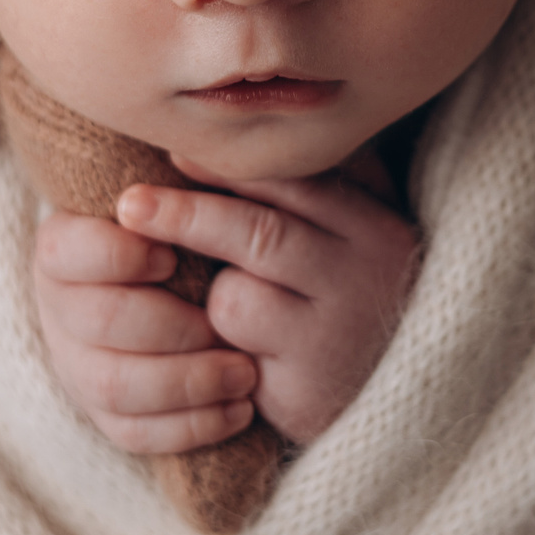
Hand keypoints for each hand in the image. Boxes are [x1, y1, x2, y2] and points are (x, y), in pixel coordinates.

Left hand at [33, 154, 420, 450]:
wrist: (404, 395)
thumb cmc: (361, 294)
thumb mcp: (360, 232)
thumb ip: (316, 184)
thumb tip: (219, 138)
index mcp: (376, 230)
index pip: (296, 182)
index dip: (228, 168)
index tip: (174, 154)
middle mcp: (360, 283)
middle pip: (259, 235)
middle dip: (187, 216)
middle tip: (131, 204)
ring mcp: (331, 342)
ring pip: (236, 298)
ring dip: (215, 292)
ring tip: (234, 298)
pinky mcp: (300, 393)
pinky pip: (228, 355)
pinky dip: (219, 344)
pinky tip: (240, 344)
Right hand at [33, 209, 258, 454]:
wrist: (183, 286)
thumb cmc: (183, 229)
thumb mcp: (176, 201)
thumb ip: (180, 190)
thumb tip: (194, 162)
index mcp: (64, 246)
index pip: (66, 251)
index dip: (118, 257)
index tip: (171, 255)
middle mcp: (60, 308)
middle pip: (97, 323)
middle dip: (169, 325)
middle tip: (225, 323)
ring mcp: (77, 365)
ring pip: (113, 386)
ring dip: (187, 381)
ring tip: (247, 372)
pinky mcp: (104, 414)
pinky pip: (135, 434)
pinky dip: (191, 427)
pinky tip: (241, 410)